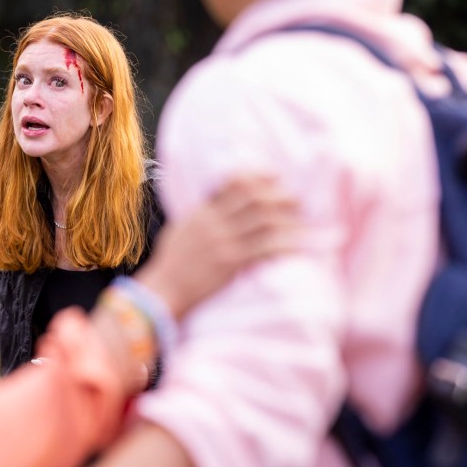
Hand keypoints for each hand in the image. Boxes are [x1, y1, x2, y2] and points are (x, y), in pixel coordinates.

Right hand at [136, 174, 298, 317]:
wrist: (164, 290)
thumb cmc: (170, 265)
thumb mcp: (180, 231)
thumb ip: (199, 217)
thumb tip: (213, 206)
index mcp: (201, 213)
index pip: (232, 185)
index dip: (257, 178)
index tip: (275, 177)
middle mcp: (213, 222)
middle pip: (253, 198)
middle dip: (278, 196)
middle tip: (296, 200)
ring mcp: (222, 241)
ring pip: (263, 221)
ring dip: (287, 220)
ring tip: (303, 222)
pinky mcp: (230, 261)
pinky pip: (264, 249)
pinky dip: (284, 247)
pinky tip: (298, 247)